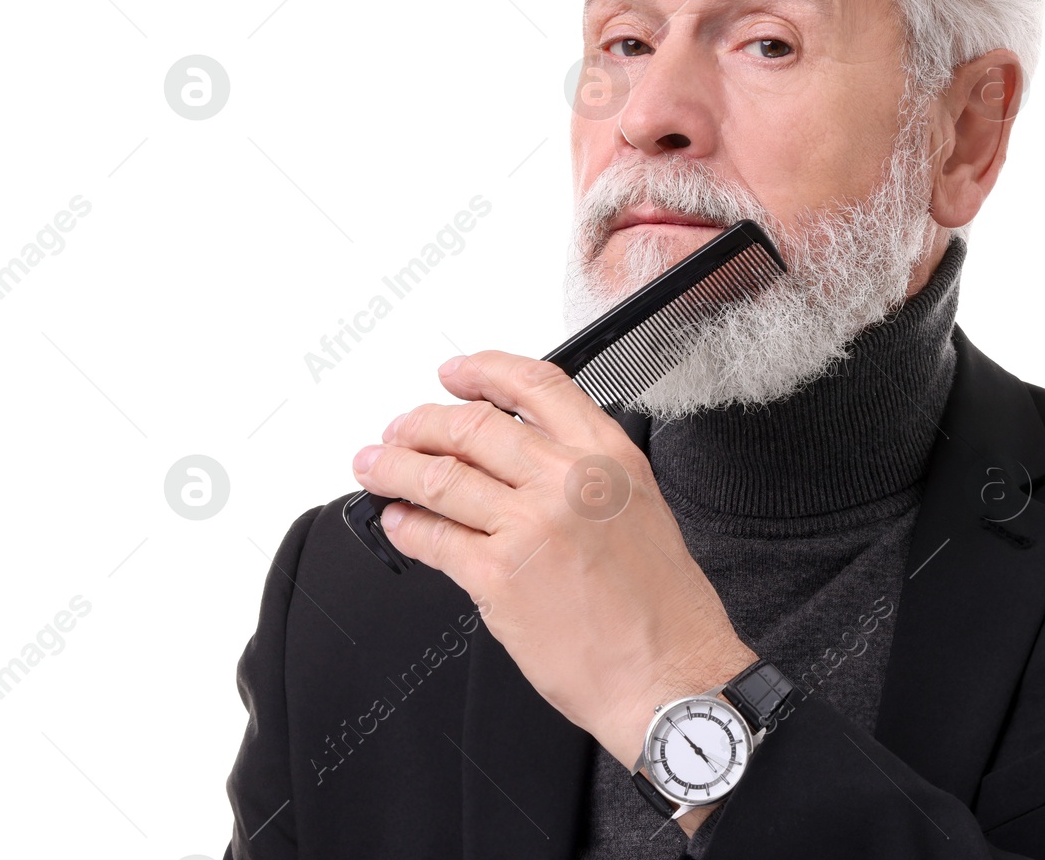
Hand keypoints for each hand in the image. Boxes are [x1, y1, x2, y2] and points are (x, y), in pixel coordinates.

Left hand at [350, 350, 756, 771]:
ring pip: (440, 476)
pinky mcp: (498, 577)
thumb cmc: (662, 608)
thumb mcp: (639, 508)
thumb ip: (586, 475)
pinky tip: (398, 523)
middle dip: (421, 423)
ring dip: (394, 468)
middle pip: (473, 426)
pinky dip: (404, 526)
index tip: (455, 374)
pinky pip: (432, 538)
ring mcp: (530, 526)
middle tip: (400, 431)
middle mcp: (569, 481)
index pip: (536, 386)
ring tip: (376, 468)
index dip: (484, 371)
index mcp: (610, 457)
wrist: (669, 674)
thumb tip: (520, 461)